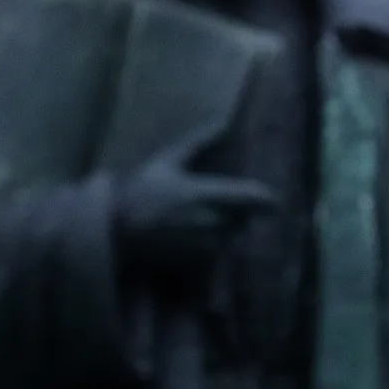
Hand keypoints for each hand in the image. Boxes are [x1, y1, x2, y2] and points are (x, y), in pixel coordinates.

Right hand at [114, 143, 275, 287]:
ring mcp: (207, 246)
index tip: (272, 199)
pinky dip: (211, 245)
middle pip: (244, 219)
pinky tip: (193, 236)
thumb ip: (197, 142)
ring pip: (229, 237)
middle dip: (240, 213)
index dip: (267, 199)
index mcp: (211, 194)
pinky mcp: (196, 264)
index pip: (254, 198)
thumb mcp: (167, 161)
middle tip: (225, 205)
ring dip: (225, 230)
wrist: (116, 232)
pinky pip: (215, 253)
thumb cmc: (140, 192)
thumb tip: (222, 123)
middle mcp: (215, 222)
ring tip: (205, 220)